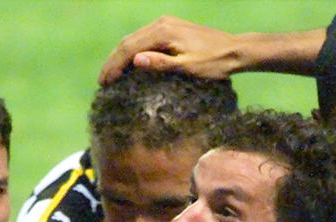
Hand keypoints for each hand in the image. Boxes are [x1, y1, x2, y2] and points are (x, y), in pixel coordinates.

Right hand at [100, 16, 241, 84]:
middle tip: (101, 82)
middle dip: (113, 62)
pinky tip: (128, 65)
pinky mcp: (170, 29)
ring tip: (110, 75)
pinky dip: (132, 52)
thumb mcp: (188, 68)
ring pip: (134, 39)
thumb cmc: (213, 63)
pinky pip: (144, 39)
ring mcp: (166, 24)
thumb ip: (161, 64)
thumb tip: (135, 61)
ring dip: (120, 57)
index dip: (114, 66)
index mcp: (163, 32)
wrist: (234, 50)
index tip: (104, 83)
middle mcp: (162, 23)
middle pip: (128, 42)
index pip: (129, 48)